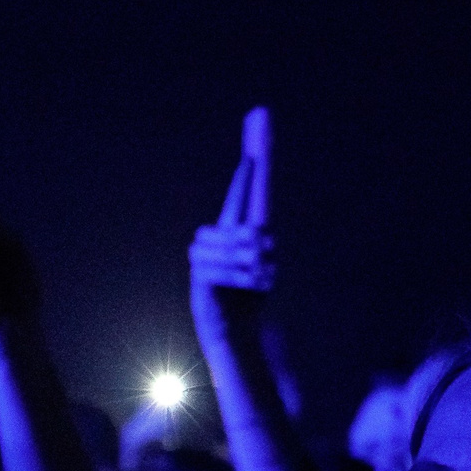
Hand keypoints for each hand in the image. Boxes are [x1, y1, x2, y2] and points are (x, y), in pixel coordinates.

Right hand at [190, 107, 275, 343]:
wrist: (232, 331)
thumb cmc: (248, 297)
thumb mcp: (262, 265)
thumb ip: (258, 242)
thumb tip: (263, 230)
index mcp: (237, 229)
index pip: (246, 192)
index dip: (250, 169)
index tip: (255, 139)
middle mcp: (218, 236)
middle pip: (245, 219)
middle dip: (260, 240)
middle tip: (269, 261)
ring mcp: (205, 256)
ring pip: (242, 247)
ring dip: (259, 267)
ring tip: (261, 280)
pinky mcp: (201, 278)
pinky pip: (232, 269)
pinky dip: (250, 280)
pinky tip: (252, 288)